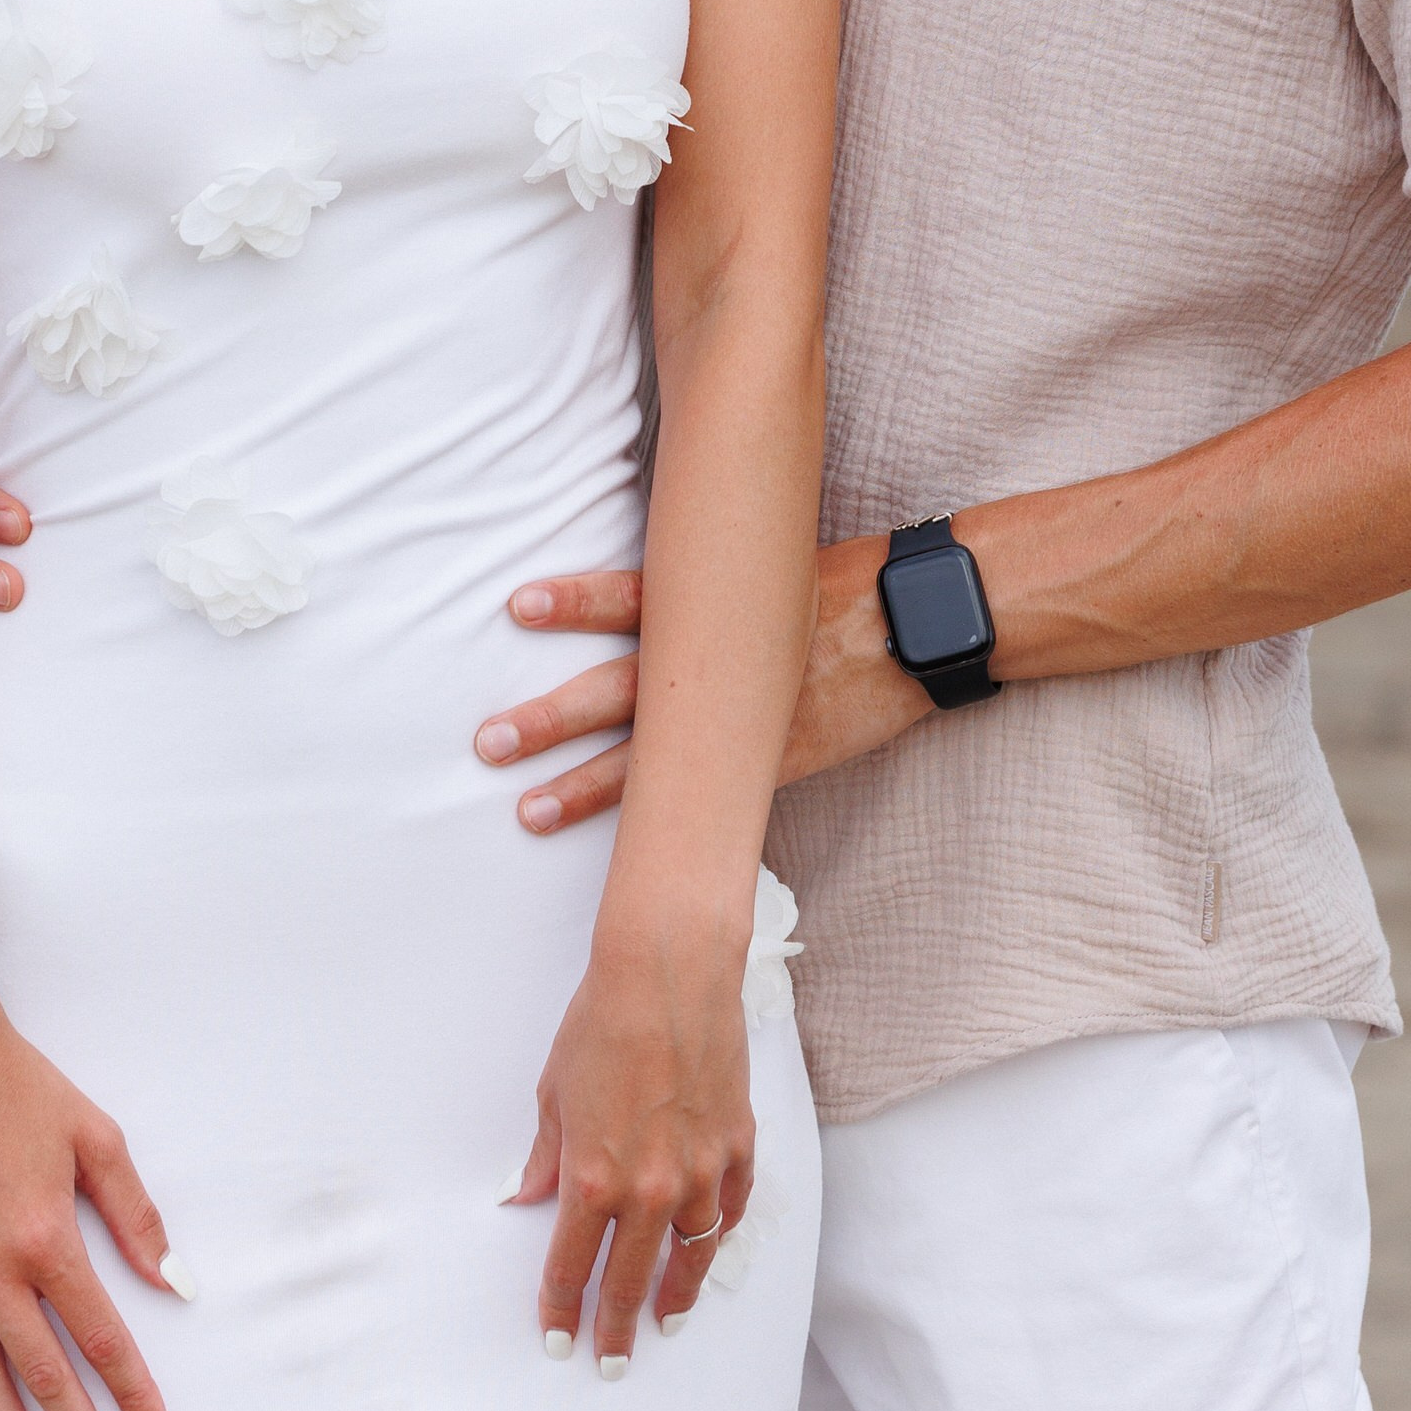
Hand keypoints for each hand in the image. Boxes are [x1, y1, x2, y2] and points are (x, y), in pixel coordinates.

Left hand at [474, 542, 929, 835]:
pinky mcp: (778, 761)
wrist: (922, 624)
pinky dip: (662, 826)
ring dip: (585, 784)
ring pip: (651, 760)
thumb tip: (655, 554)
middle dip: (552, 719)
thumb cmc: (842, 581)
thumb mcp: (768, 558)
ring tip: (527, 807)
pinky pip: (710, 801)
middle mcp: (722, 664)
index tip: (518, 603)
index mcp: (717, 604)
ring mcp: (748, 721)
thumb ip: (706, 567)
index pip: (633, 598)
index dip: (577, 601)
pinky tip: (628, 856)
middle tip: (488, 739)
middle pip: (622, 692)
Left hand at [504, 929, 754, 1367]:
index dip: (562, 1310)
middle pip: (630, 1280)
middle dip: (616, 1328)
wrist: (668, 974)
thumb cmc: (602, 1023)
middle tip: (611, 1361)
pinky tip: (707, 1249)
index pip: (573, 1268)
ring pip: (690, 1258)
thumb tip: (528, 1199)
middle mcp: (649, 1190)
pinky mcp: (739, 1147)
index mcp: (593, 1180)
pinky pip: (732, 1209)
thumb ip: (546, 1157)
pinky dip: (719, 1234)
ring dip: (677, 1297)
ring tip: (667, 1321)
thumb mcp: (554, 1093)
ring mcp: (701, 1172)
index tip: (559, 1340)